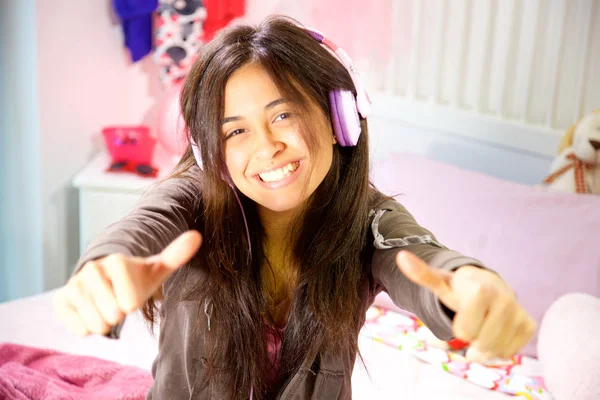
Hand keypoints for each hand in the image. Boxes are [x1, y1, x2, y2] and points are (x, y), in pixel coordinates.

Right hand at [53, 230, 201, 335]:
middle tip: (119, 301)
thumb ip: (176, 255)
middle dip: (120, 314)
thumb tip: (197, 235)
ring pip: (97, 323)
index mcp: (116, 261)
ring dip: (105, 321)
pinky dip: (88, 327)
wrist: (107, 282)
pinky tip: (91, 312)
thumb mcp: (157, 269)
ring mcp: (74, 284)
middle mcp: (92, 269)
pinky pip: (79, 328)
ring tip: (106, 306)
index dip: (133, 302)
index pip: (129, 302)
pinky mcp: (61, 300)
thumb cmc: (137, 278)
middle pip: (113, 314)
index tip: (132, 294)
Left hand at [395, 250, 535, 359]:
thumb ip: (421, 273)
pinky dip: (498, 350)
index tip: (461, 315)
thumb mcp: (439, 282)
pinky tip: (493, 333)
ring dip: (483, 348)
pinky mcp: (529, 325)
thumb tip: (401, 256)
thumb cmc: (459, 289)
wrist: (487, 286)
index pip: (465, 332)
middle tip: (471, 324)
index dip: (460, 328)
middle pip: (481, 344)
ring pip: (495, 351)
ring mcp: (519, 312)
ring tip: (480, 329)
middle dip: (471, 339)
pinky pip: (509, 352)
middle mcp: (505, 299)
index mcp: (481, 290)